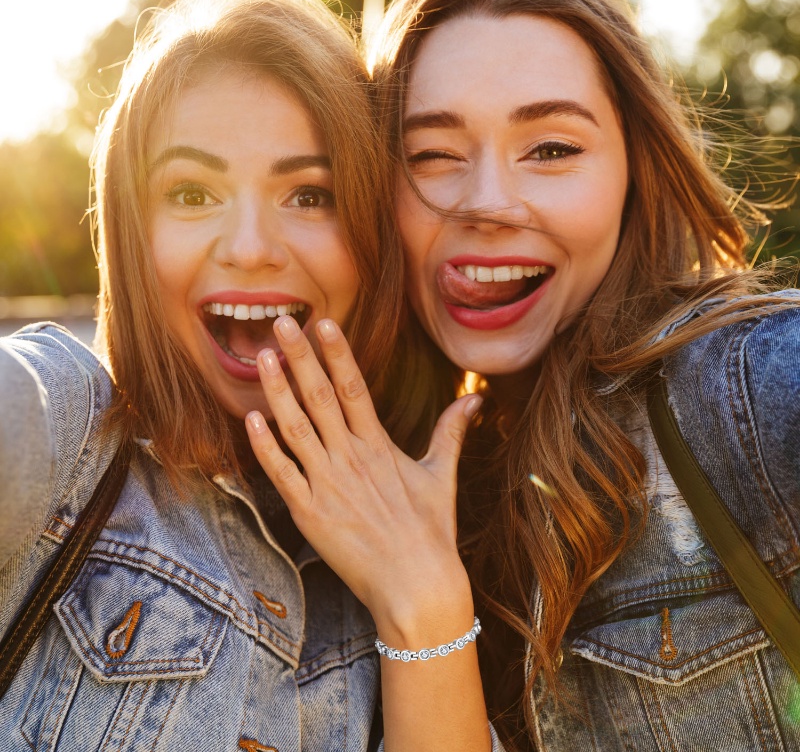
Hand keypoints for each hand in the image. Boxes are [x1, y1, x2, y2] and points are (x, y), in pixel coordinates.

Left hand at [245, 315, 480, 641]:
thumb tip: (475, 400)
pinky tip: (250, 419)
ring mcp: (327, 483)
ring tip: (263, 357)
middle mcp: (351, 457)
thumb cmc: (431, 532)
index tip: (323, 323)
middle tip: (281, 321)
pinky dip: (264, 446)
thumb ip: (451, 432)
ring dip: (278, 390)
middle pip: (321, 396)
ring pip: (296, 427)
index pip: (355, 387)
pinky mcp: (309, 512)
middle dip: (301, 356)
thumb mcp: (440, 476)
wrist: (417, 585)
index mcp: (379, 445)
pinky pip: (282, 473)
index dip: (338, 353)